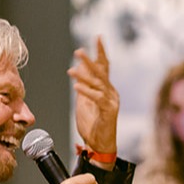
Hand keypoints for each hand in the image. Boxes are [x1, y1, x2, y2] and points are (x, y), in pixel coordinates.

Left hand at [69, 37, 118, 156]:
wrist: (100, 145)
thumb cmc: (93, 125)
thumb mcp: (85, 102)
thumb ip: (83, 87)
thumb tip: (77, 71)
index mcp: (106, 89)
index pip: (104, 67)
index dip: (101, 52)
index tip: (98, 37)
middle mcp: (111, 92)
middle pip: (101, 72)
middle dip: (90, 60)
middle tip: (79, 51)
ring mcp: (111, 101)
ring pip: (97, 84)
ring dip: (84, 76)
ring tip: (71, 69)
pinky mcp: (109, 111)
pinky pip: (97, 98)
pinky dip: (86, 92)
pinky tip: (76, 86)